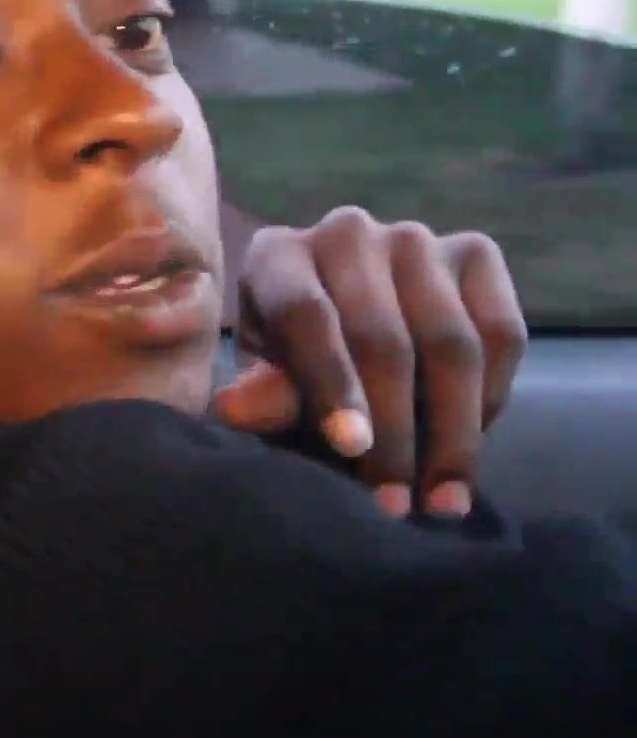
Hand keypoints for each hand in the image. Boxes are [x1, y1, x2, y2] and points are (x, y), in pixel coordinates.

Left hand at [212, 207, 526, 518]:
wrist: (346, 335)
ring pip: (451, 343)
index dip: (333, 387)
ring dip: (453, 432)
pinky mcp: (476, 253)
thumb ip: (264, 398)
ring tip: (441, 498)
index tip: (352, 450)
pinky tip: (468, 447)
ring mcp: (416, 238)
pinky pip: (502, 335)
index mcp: (277, 257)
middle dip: (395, 433)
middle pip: (384, 339)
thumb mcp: (267, 388)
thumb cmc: (292, 370)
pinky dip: (491, 399)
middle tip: (397, 504)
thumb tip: (237, 409)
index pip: (307, 317)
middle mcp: (346, 233)